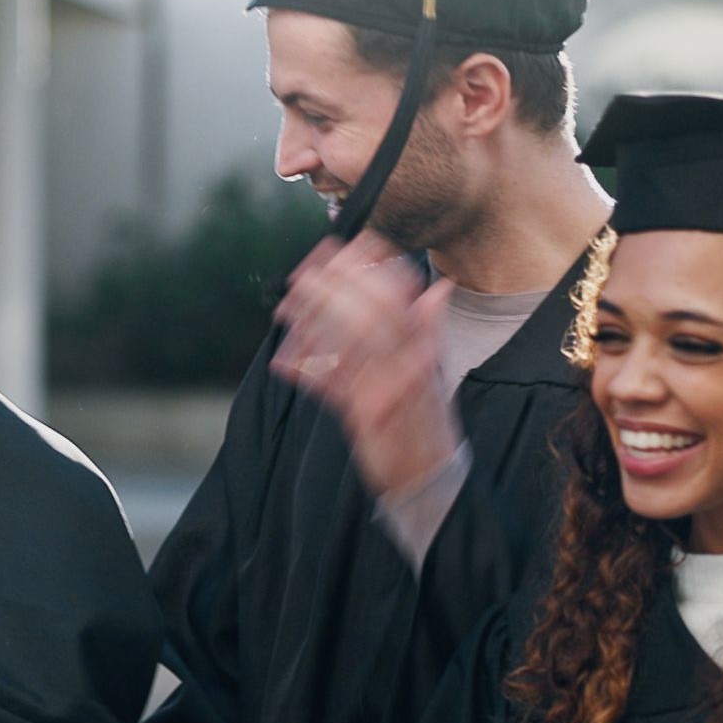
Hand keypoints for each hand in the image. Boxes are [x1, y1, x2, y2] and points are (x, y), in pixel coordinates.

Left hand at [268, 233, 461, 497]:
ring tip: (286, 306)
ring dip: (314, 321)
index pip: (399, 297)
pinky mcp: (366, 418)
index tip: (342, 247)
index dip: (371, 268)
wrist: (429, 475)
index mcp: (424, 349)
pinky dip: (308, 370)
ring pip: (351, 344)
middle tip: (303, 273)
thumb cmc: (427, 419)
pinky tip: (285, 358)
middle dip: (336, 288)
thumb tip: (438, 288)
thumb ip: (430, 327)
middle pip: (373, 315)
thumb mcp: (435, 369)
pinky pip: (333, 387)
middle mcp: (409, 365)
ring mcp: (388, 389)